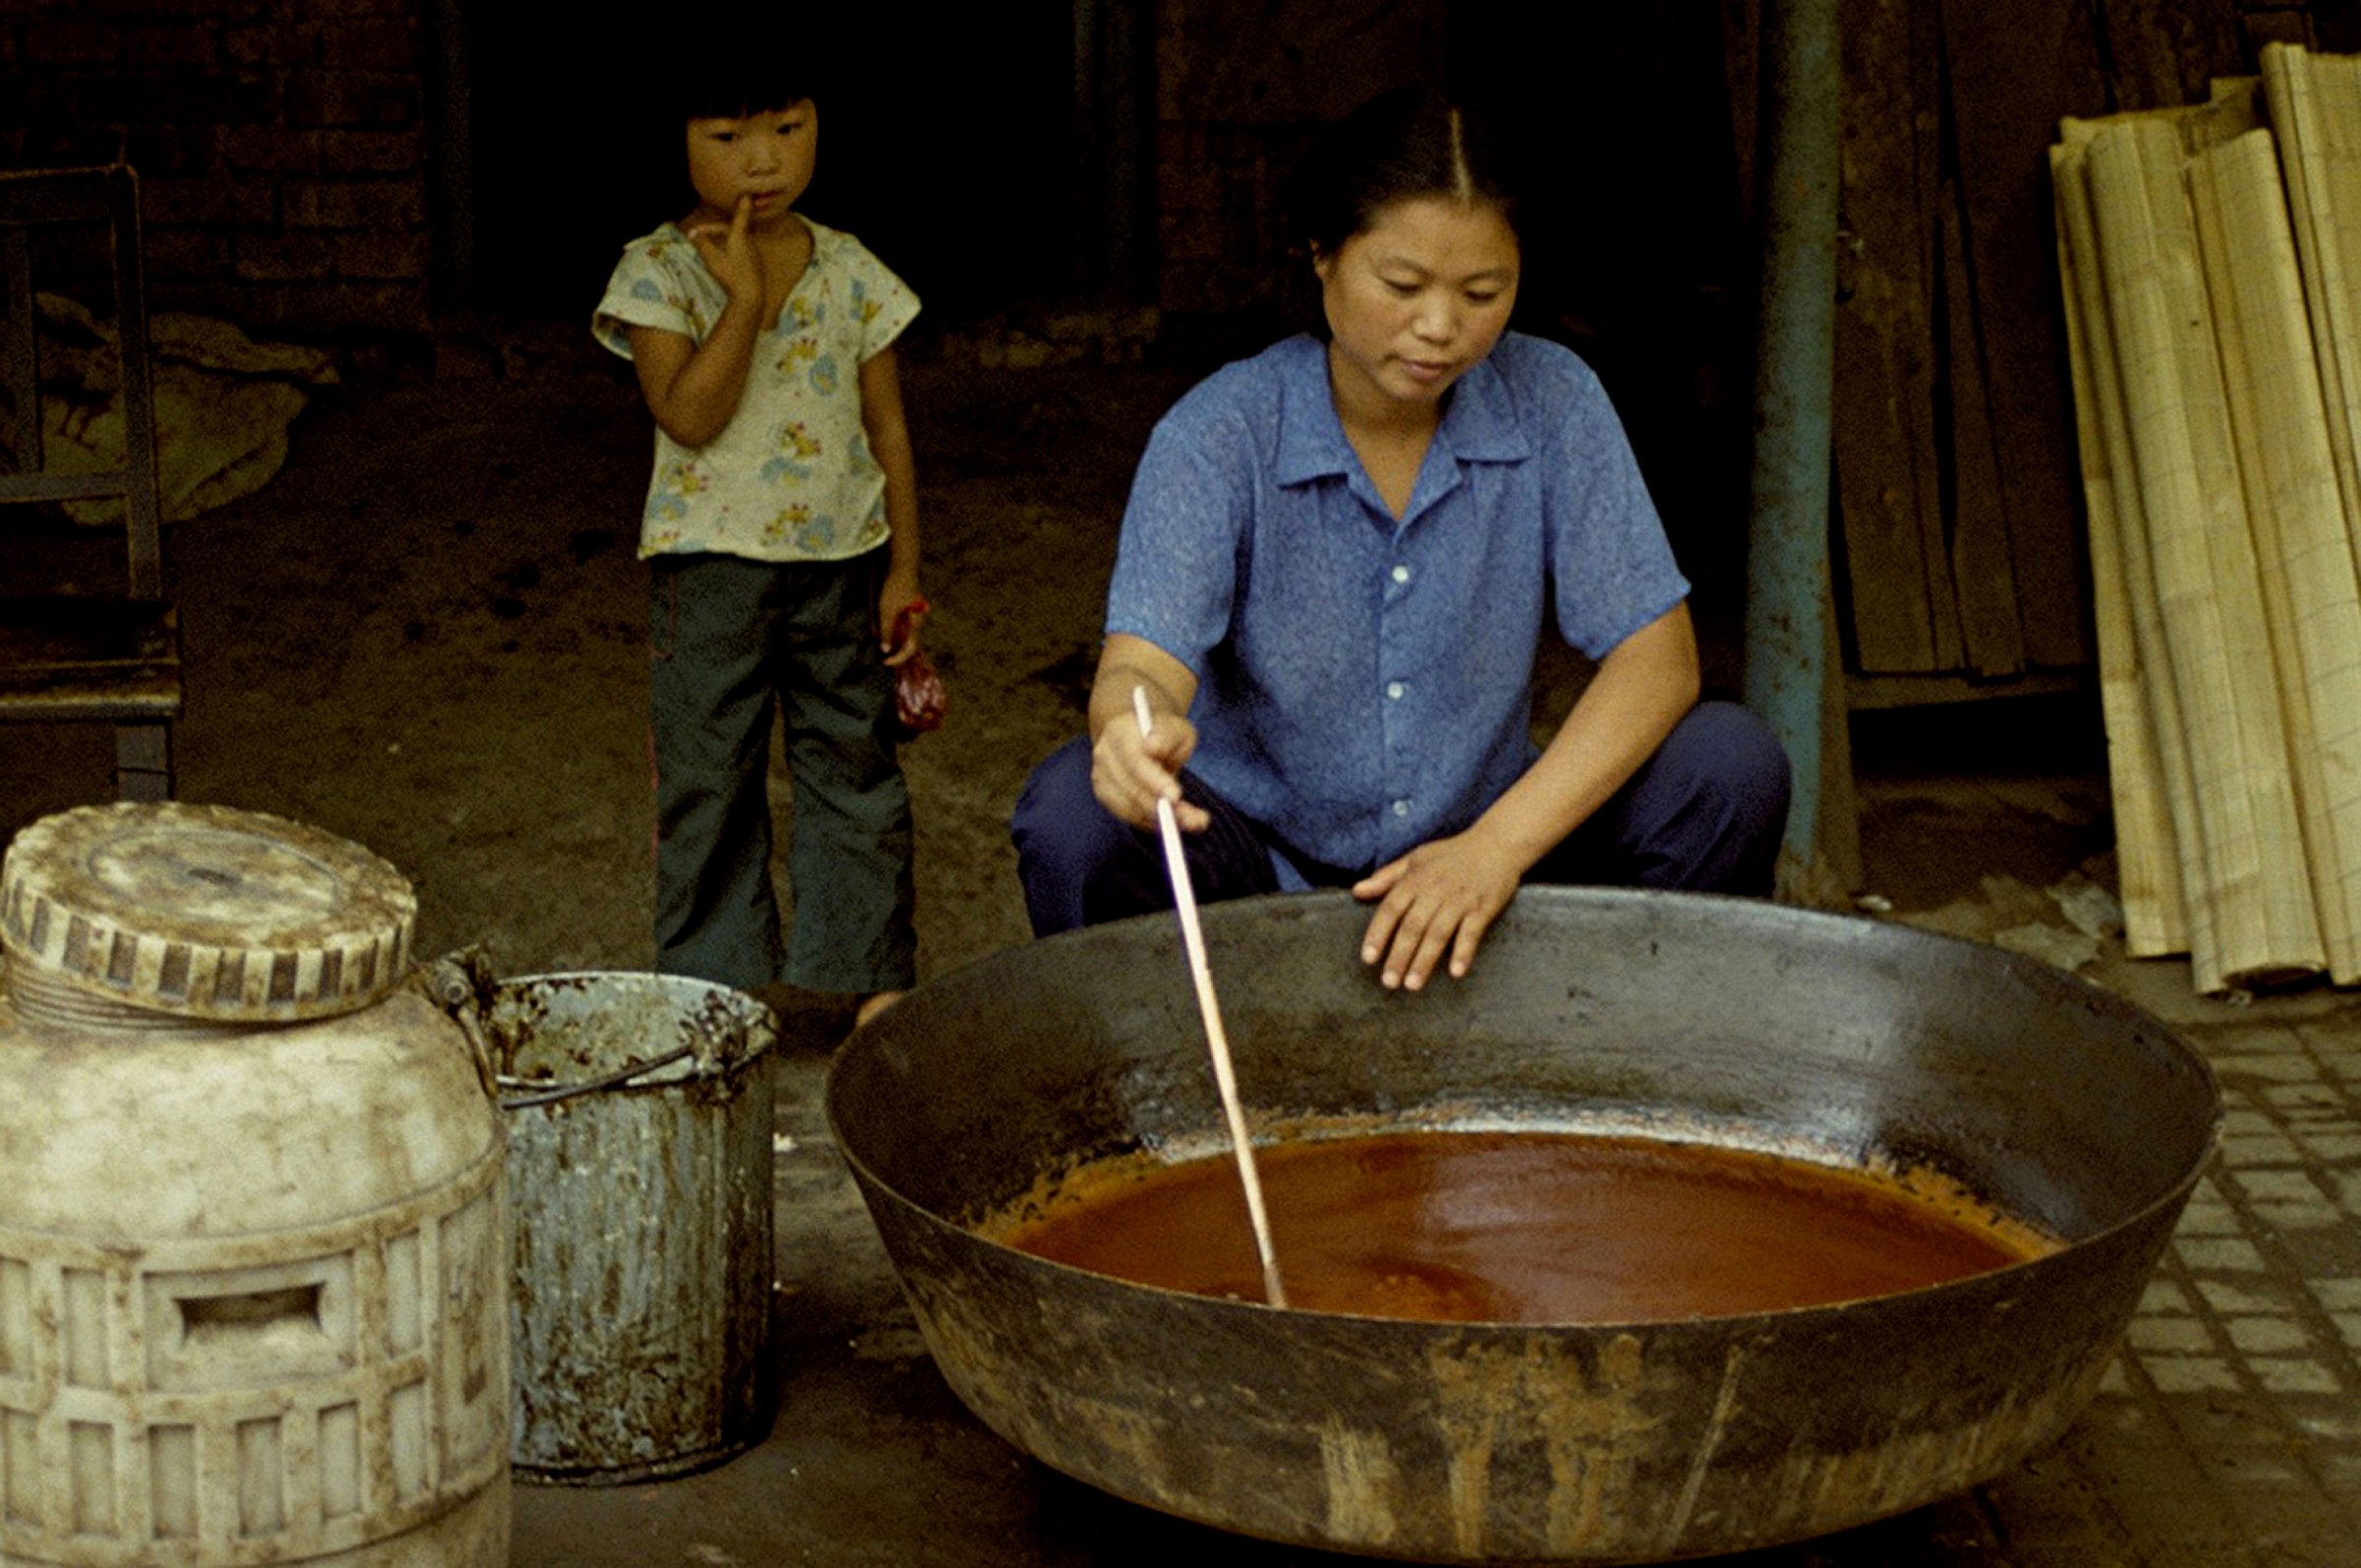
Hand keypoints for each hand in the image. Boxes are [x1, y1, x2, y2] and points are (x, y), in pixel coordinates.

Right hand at [685, 195, 761, 304]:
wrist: (750, 296)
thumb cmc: (731, 275)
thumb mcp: (712, 258)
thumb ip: (701, 244)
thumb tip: (690, 233)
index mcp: (740, 236)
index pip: (741, 215)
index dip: (743, 203)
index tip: (747, 193)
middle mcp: (748, 243)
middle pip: (729, 230)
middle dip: (712, 230)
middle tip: (695, 235)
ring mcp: (752, 254)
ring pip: (734, 240)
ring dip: (719, 240)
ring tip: (706, 246)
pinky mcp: (753, 265)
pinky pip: (738, 251)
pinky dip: (726, 250)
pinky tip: (720, 262)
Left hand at [878, 571, 924, 665]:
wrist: (902, 565)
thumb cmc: (895, 587)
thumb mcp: (886, 611)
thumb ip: (886, 630)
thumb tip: (885, 649)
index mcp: (916, 622)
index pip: (910, 648)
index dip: (898, 658)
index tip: (886, 662)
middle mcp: (919, 620)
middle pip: (910, 642)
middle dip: (897, 651)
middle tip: (884, 658)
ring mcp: (915, 613)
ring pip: (907, 634)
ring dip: (896, 641)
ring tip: (883, 644)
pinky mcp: (910, 607)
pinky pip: (904, 625)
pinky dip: (896, 631)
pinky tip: (886, 630)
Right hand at [1091, 700, 1209, 833]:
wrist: (1143, 737)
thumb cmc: (1164, 734)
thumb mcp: (1175, 728)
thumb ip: (1166, 736)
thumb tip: (1153, 748)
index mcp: (1119, 731)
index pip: (1135, 760)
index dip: (1155, 781)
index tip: (1176, 796)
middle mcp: (1104, 754)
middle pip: (1131, 788)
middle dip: (1162, 807)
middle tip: (1195, 820)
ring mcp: (1101, 776)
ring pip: (1129, 807)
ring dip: (1161, 819)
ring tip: (1193, 822)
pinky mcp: (1105, 795)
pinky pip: (1128, 816)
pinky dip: (1152, 822)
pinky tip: (1175, 821)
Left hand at [1351, 829, 1523, 991]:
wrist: (1497, 843)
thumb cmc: (1453, 854)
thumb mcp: (1416, 859)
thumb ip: (1386, 877)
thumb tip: (1356, 891)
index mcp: (1416, 879)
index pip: (1391, 909)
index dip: (1378, 934)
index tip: (1368, 958)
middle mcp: (1435, 890)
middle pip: (1412, 927)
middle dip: (1399, 956)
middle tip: (1389, 982)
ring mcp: (1460, 900)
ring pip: (1438, 933)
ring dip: (1425, 961)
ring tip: (1412, 985)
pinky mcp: (1483, 908)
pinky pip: (1471, 933)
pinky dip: (1463, 952)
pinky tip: (1456, 972)